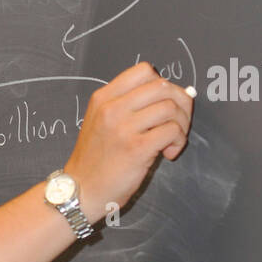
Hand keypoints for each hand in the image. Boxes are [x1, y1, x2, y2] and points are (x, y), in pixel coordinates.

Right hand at [63, 61, 193, 222]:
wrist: (81, 191)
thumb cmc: (95, 161)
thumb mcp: (100, 122)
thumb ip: (128, 106)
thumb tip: (176, 95)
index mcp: (103, 98)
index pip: (143, 70)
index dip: (163, 84)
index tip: (163, 103)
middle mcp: (111, 108)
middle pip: (162, 86)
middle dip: (180, 103)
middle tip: (178, 123)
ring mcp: (123, 128)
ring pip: (170, 107)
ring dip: (181, 124)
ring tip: (172, 141)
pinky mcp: (136, 148)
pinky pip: (172, 131)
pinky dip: (178, 141)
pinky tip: (168, 153)